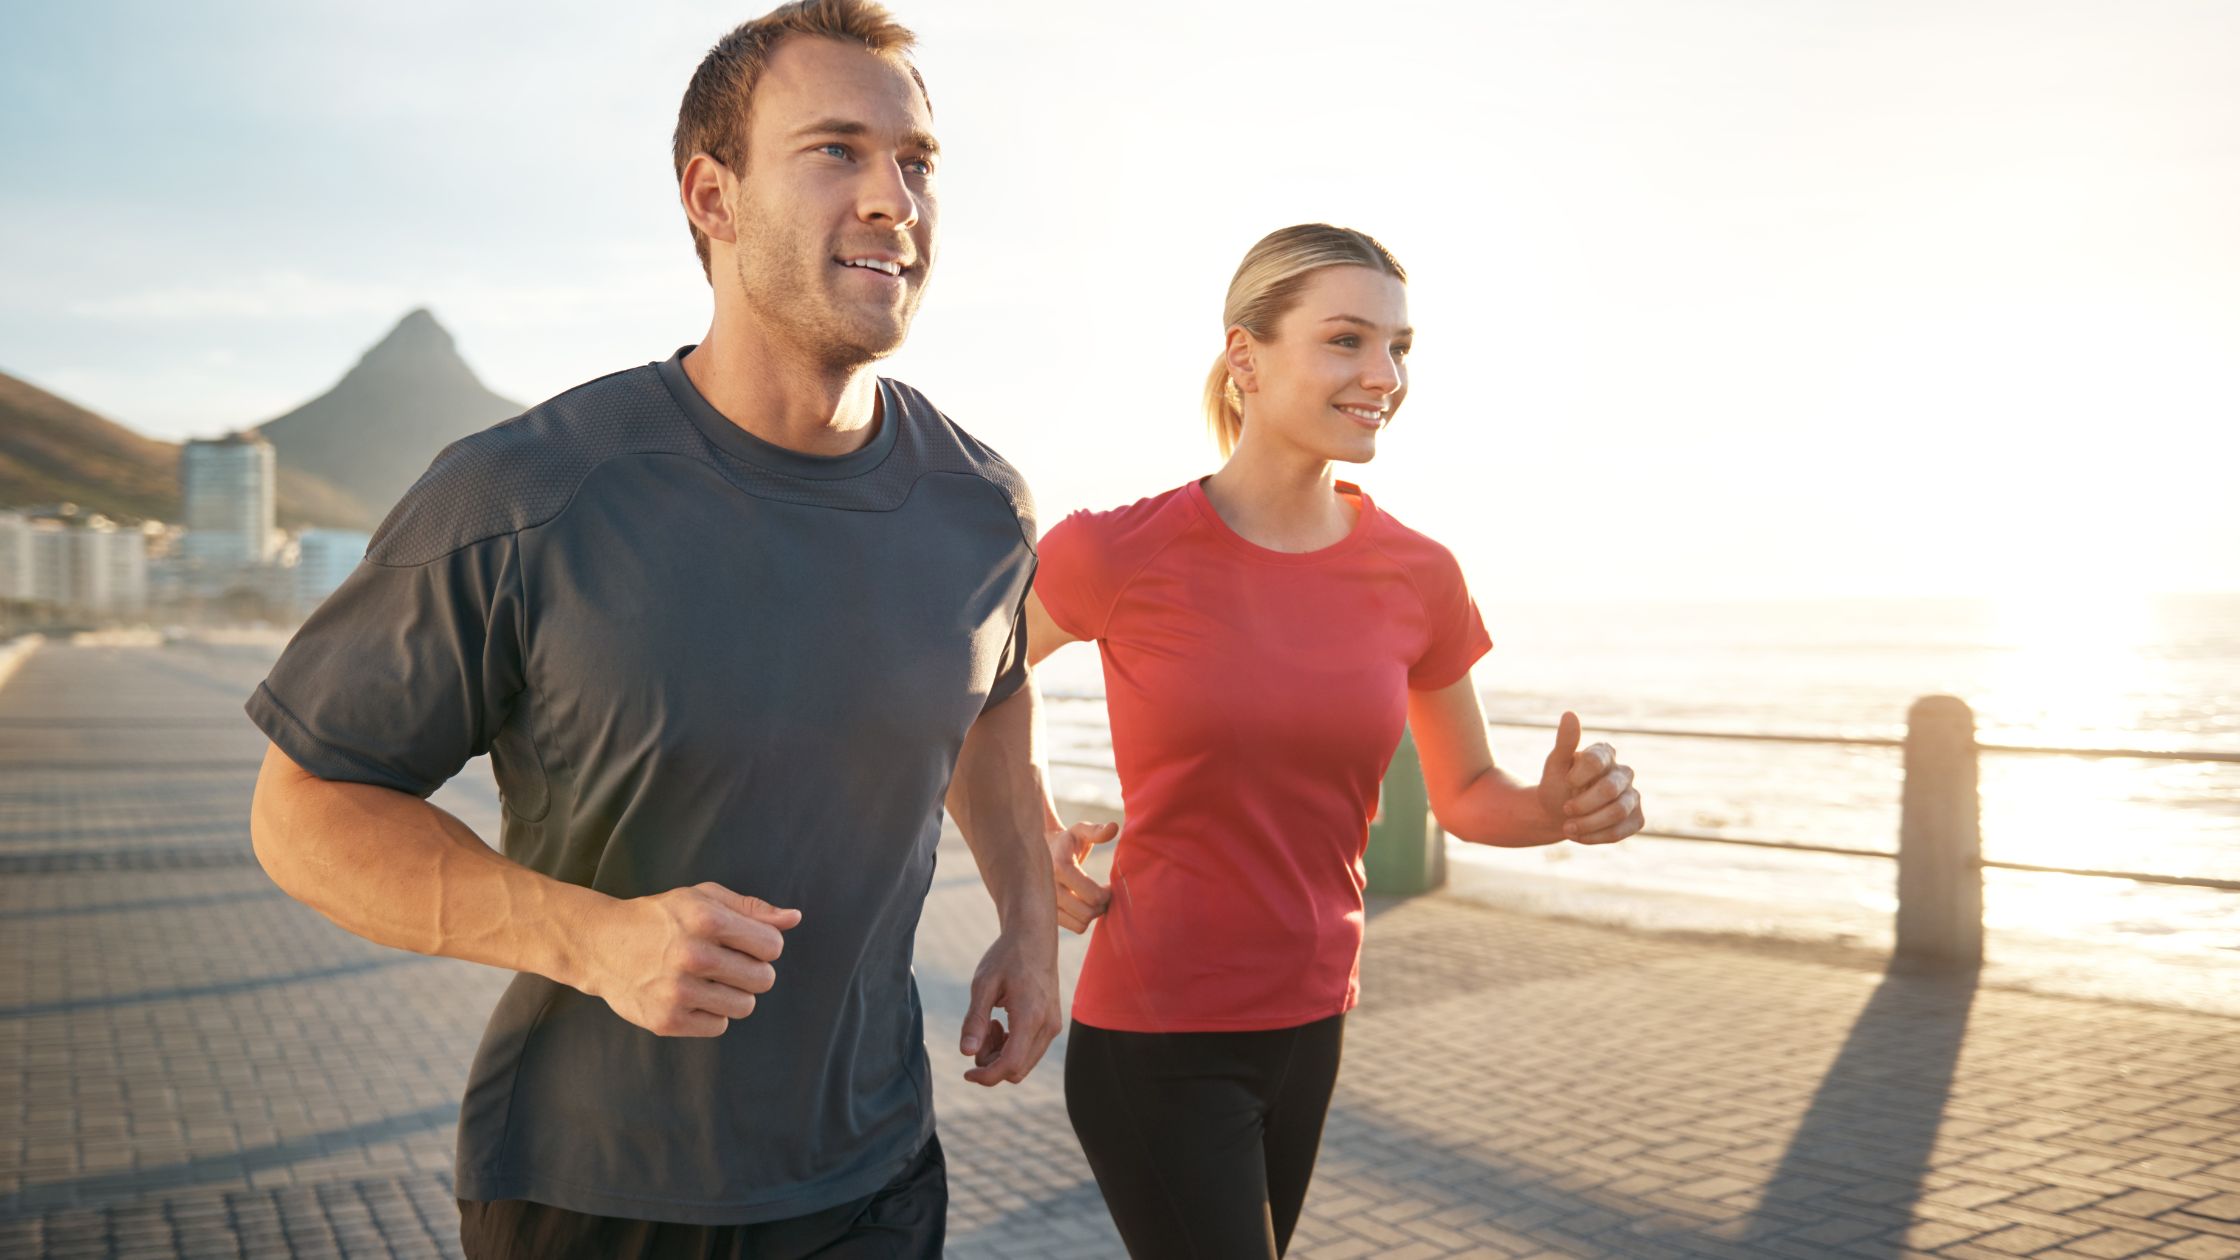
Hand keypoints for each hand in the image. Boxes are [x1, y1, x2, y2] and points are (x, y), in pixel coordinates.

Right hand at [581, 882, 799, 1036]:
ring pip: (745, 1006)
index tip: (744, 943)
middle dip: (753, 971)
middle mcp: (693, 956)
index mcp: (706, 920)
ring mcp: (678, 991)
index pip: (772, 945)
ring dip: (734, 994)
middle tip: (727, 964)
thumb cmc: (660, 918)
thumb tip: (794, 918)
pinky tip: (692, 996)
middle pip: (764, 979)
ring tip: (709, 980)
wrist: (602, 945)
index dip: (764, 945)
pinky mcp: (667, 1020)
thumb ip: (751, 908)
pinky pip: (719, 1026)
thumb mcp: (702, 898)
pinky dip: (712, 1014)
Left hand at [959, 926, 1062, 1086]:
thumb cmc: (1007, 956)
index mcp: (1030, 1016)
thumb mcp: (983, 984)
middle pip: (1017, 1070)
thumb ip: (974, 1020)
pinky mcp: (1052, 1024)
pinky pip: (1030, 1051)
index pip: (1010, 1065)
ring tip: (989, 1022)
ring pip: (1024, 1063)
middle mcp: (1047, 1027)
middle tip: (979, 1030)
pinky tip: (1001, 1022)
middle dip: (991, 1062)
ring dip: (1000, 1054)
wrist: (1034, 936)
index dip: (986, 1077)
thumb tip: (966, 1054)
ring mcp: (1053, 1026)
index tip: (965, 1073)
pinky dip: (1011, 1046)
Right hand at [1049, 820, 1117, 933]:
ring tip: (1094, 898)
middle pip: (1088, 912)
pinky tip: (1084, 905)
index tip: (1108, 885)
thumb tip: (1114, 827)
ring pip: (1081, 923)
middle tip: (1105, 893)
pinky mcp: (1048, 915)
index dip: (1107, 893)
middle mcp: (1049, 889)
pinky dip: (1083, 919)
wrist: (1040, 853)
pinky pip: (1075, 927)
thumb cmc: (1066, 841)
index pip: (1092, 895)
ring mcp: (1046, 904)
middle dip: (1102, 904)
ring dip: (1093, 913)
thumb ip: (1096, 831)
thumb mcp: (1079, 831)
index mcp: (1059, 867)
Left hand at [1536, 712, 1642, 844]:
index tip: (1566, 782)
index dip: (1578, 776)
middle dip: (1583, 804)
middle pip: (1610, 790)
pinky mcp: (1636, 819)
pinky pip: (1621, 831)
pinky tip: (1579, 835)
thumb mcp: (1555, 764)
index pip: (1597, 760)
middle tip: (1565, 809)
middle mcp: (1623, 773)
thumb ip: (1565, 742)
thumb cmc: (1557, 784)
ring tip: (1567, 827)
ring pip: (1617, 813)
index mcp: (1605, 754)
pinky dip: (1596, 836)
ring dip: (1588, 823)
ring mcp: (1632, 796)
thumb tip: (1570, 714)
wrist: (1557, 813)